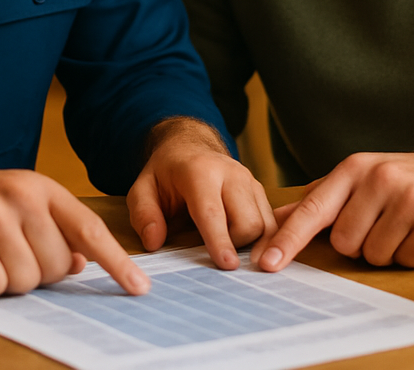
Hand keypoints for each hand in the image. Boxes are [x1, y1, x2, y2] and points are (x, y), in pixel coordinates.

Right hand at [0, 160, 149, 297]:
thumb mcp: (11, 205)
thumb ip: (47, 227)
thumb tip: (80, 261)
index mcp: (39, 187)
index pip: (88, 228)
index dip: (116, 262)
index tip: (139, 287)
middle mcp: (22, 195)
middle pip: (56, 267)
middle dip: (32, 274)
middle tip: (1, 253)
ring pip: (26, 281)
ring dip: (2, 280)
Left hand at [127, 118, 275, 269]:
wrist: (189, 147)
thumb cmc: (165, 173)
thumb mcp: (142, 189)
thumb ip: (144, 214)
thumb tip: (154, 242)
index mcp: (199, 171)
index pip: (212, 212)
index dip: (220, 241)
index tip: (227, 265)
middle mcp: (231, 173)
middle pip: (248, 222)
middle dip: (236, 247)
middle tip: (216, 258)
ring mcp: (249, 180)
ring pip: (265, 225)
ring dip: (251, 246)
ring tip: (230, 254)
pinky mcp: (259, 190)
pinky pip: (271, 223)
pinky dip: (263, 241)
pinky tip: (246, 250)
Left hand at [251, 120, 413, 270]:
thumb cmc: (405, 179)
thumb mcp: (361, 176)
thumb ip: (319, 197)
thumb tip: (276, 217)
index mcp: (355, 168)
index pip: (313, 208)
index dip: (288, 239)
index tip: (266, 262)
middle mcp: (380, 179)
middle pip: (345, 243)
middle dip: (359, 243)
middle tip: (381, 222)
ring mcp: (409, 200)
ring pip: (375, 256)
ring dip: (387, 250)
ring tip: (403, 225)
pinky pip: (407, 261)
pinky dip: (412, 255)